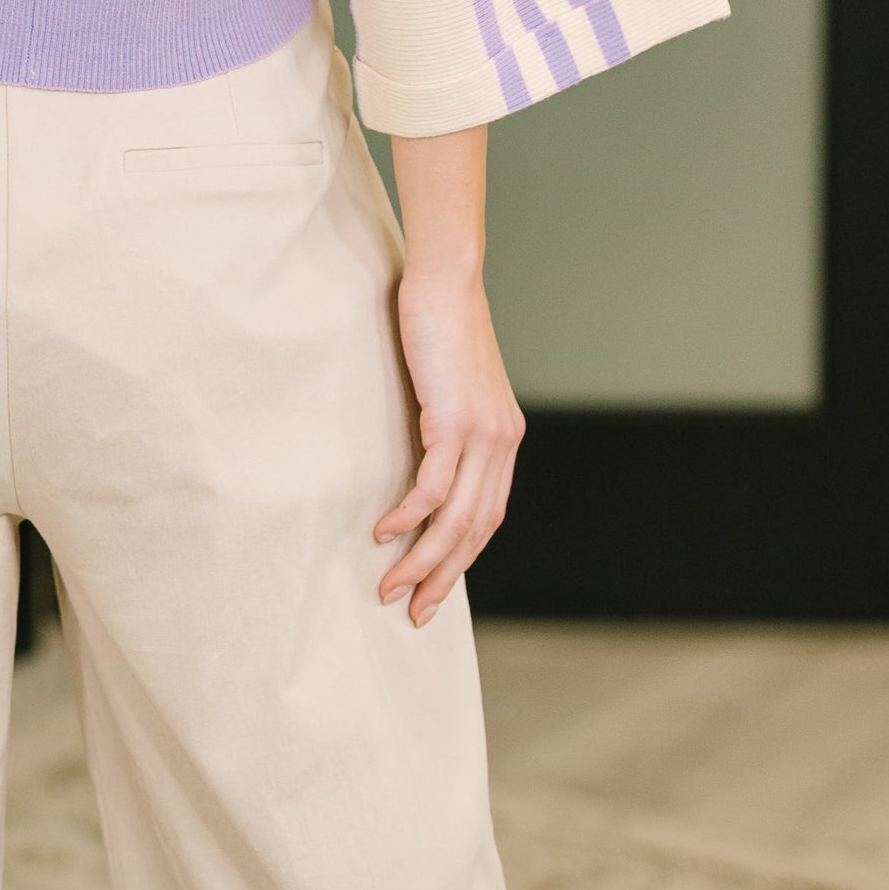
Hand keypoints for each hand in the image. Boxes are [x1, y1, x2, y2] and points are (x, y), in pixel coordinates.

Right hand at [375, 264, 524, 621]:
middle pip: (476, 531)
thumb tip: (423, 454)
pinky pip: (432, 486)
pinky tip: (383, 530)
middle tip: (411, 609)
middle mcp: (502, 443)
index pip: (488, 517)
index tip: (431, 587)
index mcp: (505, 439)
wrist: (447, 280)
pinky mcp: (454, 420)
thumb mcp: (452, 384)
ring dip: (421, 558)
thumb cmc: (441, 325)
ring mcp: (482, 434)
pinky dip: (407, 515)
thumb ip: (448, 422)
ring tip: (389, 585)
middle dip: (442, 576)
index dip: (460, 559)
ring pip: (455, 519)